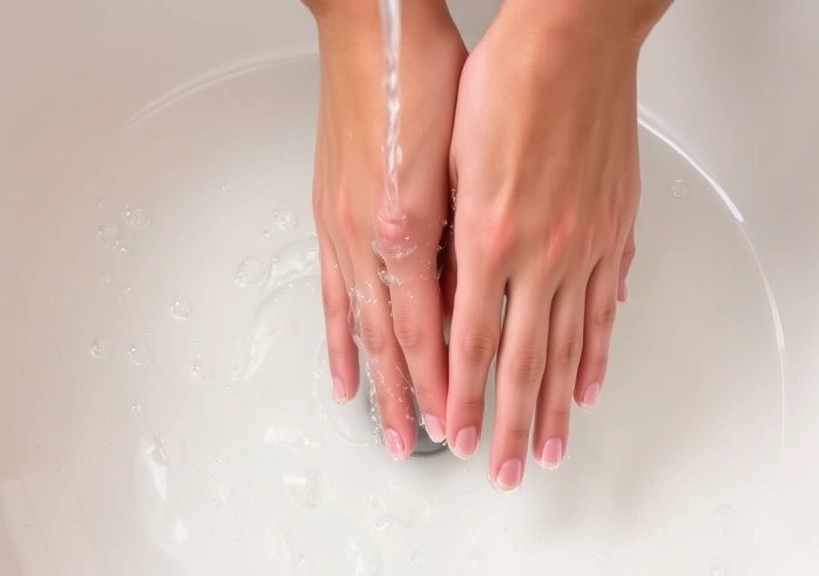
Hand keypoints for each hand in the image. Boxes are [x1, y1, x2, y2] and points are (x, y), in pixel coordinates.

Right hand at [305, 1, 465, 458]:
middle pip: (401, 342)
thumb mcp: (470, 153)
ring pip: (366, 329)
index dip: (454, 382)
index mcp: (415, 225)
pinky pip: (330, 297)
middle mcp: (374, 238)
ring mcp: (345, 231)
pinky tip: (344, 372)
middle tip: (432, 447)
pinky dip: (339, 342)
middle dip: (419, 400)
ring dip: (380, 386)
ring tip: (388, 430)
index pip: (438, 329)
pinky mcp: (330, 218)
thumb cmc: (425, 74)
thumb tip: (488, 285)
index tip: (469, 420)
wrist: (374, 28)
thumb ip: (473, 227)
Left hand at [442, 0, 669, 488]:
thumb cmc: (507, 82)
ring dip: (554, 406)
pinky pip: (604, 305)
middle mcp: (539, 252)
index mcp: (489, 236)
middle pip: (520, 362)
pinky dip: (596, 351)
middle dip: (507, 424)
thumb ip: (454, 234)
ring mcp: (583, 244)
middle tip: (502, 470)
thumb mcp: (454, 161)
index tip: (453, 435)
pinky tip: (589, 381)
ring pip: (567, 346)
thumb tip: (448, 290)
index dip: (459, 397)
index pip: (467, 342)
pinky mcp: (613, 228)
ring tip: (548, 448)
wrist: (571, 40)